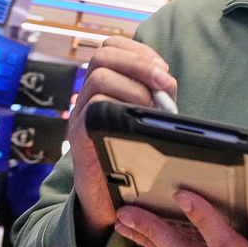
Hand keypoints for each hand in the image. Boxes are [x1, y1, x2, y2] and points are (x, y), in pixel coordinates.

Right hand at [67, 36, 176, 246]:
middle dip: (139, 63)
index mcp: (104, 86)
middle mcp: (87, 96)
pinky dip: (121, 108)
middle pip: (102, 55)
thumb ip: (155, 98)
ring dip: (135, 87)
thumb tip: (168, 83)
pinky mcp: (80, 136)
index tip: (163, 70)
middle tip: (164, 83)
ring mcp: (81, 114)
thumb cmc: (131, 156)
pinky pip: (94, 108)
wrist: (106, 200)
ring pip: (99, 77)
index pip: (111, 46)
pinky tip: (138, 123)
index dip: (139, 50)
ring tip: (152, 108)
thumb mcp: (144, 119)